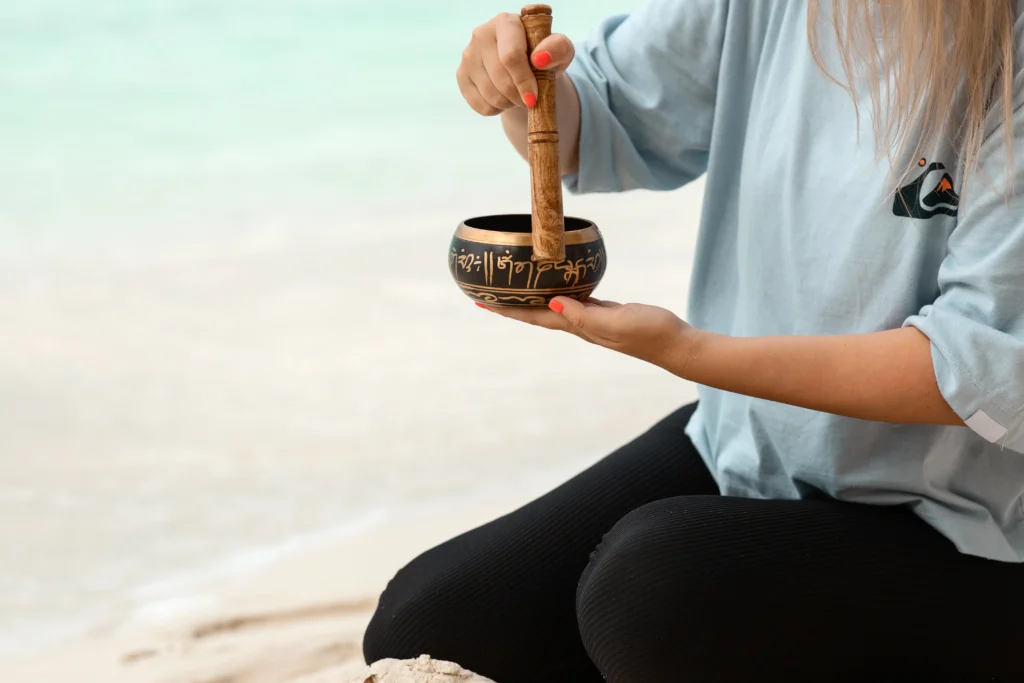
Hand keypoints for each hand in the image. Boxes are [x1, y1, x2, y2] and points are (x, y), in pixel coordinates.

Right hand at [457, 12, 574, 115]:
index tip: (534, 98)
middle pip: (501, 79)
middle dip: (519, 96)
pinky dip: (497, 109)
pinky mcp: (461, 75)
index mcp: (506, 22)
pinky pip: (481, 106)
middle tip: (530, 99)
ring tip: (518, 95)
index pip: (510, 56)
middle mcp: (481, 34)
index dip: (523, 81)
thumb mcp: (559, 51)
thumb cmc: (543, 56)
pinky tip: (504, 98)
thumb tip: (540, 59)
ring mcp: (468, 55)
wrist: (524, 66)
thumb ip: (558, 49)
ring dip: (509, 104)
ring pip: (491, 95)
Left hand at [482, 297, 693, 367]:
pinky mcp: (606, 312)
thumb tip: (552, 305)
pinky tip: (558, 283)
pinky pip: (574, 299)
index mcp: (577, 327)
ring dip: (533, 298)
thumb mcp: (615, 323)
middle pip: (536, 313)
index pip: (534, 317)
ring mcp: (592, 319)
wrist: (675, 343)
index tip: (481, 301)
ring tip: (516, 287)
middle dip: (512, 304)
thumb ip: (584, 316)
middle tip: (488, 292)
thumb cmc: (649, 333)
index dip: (507, 310)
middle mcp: (579, 324)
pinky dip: (560, 292)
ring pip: (553, 306)